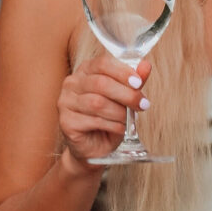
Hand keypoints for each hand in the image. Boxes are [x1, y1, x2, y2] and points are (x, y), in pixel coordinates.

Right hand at [56, 52, 151, 167]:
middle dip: (126, 94)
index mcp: (86, 70)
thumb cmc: (109, 118)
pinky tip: (119, 128)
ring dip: (119, 112)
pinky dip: (112, 125)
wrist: (95, 147)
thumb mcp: (125, 98)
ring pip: (97, 103)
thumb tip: (146, 66)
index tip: (139, 83)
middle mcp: (72, 83)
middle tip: (142, 104)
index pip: (103, 63)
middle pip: (101, 83)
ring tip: (129, 119)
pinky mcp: (66, 121)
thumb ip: (134, 82)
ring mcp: (66, 102)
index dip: (123, 72)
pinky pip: (93, 120)